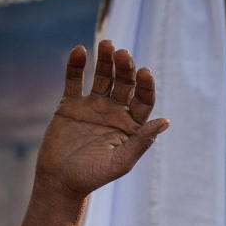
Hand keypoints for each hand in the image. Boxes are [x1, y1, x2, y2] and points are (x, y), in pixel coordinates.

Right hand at [35, 40, 168, 199]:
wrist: (59, 182)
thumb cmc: (93, 176)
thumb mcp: (120, 161)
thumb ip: (142, 141)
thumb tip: (166, 121)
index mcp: (131, 125)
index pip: (143, 100)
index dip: (146, 85)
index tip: (144, 72)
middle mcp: (114, 112)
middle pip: (124, 83)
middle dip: (125, 68)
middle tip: (123, 54)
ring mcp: (92, 106)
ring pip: (102, 76)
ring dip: (105, 60)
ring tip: (107, 44)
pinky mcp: (70, 104)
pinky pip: (74, 80)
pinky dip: (76, 65)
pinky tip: (80, 51)